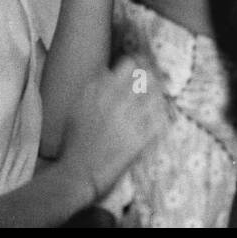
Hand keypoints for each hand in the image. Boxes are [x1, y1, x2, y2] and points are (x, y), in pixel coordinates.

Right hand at [57, 55, 168, 206]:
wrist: (77, 173)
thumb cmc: (75, 140)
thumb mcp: (78, 106)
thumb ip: (94, 86)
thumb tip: (109, 71)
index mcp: (100, 91)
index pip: (130, 64)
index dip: (137, 66)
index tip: (140, 71)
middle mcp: (116, 102)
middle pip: (147, 77)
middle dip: (152, 79)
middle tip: (153, 85)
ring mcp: (129, 120)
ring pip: (157, 96)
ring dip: (158, 96)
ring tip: (156, 101)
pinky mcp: (139, 139)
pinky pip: (160, 119)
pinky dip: (161, 116)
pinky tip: (158, 118)